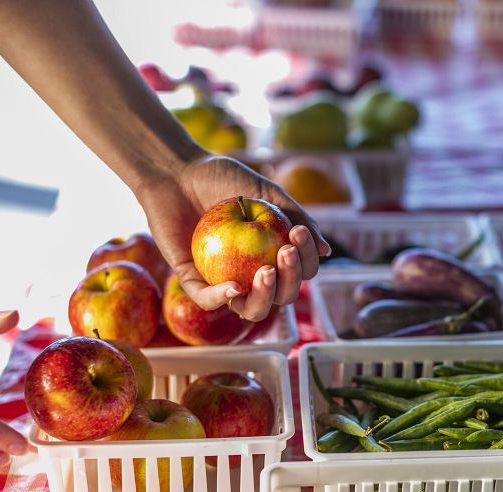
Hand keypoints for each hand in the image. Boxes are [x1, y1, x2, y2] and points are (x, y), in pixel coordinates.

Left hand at [136, 154, 330, 320]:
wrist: (176, 171)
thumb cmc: (222, 178)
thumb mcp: (267, 193)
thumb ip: (297, 217)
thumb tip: (326, 251)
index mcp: (271, 256)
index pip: (299, 273)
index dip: (306, 262)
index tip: (299, 233)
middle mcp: (250, 273)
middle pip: (280, 297)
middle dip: (290, 281)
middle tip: (284, 252)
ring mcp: (222, 280)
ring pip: (250, 310)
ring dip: (264, 297)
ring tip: (266, 272)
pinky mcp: (190, 279)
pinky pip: (207, 300)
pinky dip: (221, 298)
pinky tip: (233, 287)